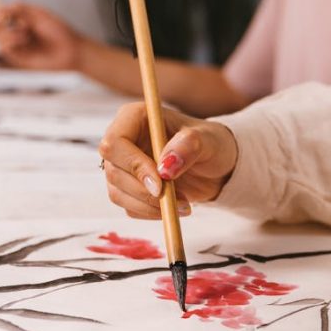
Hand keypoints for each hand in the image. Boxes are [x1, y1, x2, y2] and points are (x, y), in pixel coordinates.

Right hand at [0, 2, 81, 69]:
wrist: (70, 50)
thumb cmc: (59, 31)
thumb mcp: (39, 14)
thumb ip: (20, 8)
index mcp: (21, 20)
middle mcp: (16, 32)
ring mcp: (16, 46)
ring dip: (6, 32)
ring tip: (25, 33)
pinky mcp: (18, 58)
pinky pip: (4, 48)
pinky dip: (10, 41)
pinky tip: (23, 40)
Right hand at [99, 103, 238, 218]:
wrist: (216, 166)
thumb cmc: (211, 143)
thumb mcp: (209, 140)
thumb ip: (189, 146)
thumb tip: (166, 166)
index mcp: (135, 117)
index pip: (114, 142)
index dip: (133, 165)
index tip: (160, 183)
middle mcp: (123, 140)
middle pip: (114, 171)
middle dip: (144, 191)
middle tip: (175, 200)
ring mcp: (123, 166)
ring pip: (118, 193)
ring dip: (150, 206)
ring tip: (184, 204)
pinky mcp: (128, 188)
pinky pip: (130, 207)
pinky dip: (152, 212)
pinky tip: (176, 206)